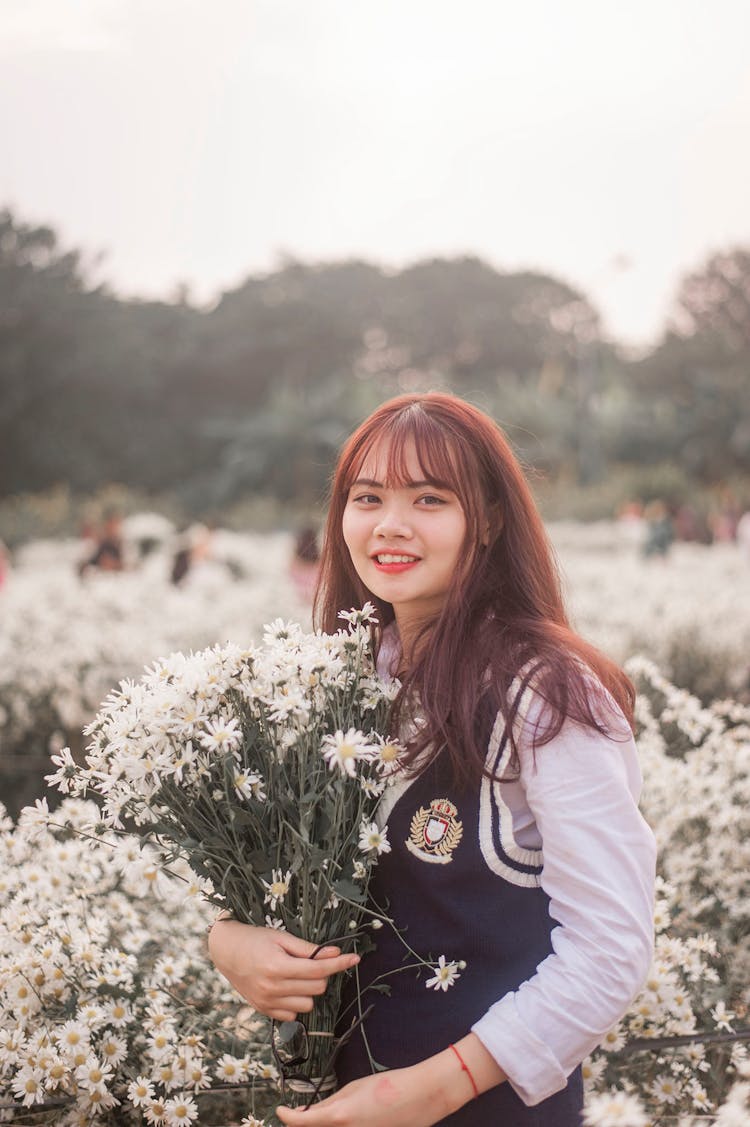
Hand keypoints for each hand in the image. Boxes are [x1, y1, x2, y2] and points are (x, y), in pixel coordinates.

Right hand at [207, 921, 358, 1020]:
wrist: (227, 951)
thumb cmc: (256, 939)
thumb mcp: (282, 938)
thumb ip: (308, 949)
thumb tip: (335, 953)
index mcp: (278, 966)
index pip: (319, 970)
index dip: (340, 964)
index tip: (355, 958)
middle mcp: (273, 988)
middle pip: (316, 988)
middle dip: (321, 974)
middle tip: (312, 962)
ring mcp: (268, 1002)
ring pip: (307, 1004)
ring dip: (309, 990)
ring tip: (296, 974)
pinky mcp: (264, 1010)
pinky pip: (293, 1014)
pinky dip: (296, 1002)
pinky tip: (288, 987)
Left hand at [276, 1064, 455, 1126]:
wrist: (419, 1097)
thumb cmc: (387, 1087)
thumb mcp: (354, 1088)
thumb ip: (329, 1103)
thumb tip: (310, 1111)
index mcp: (339, 1117)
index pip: (302, 1122)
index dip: (287, 1117)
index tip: (281, 1112)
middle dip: (307, 1124)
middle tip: (304, 1115)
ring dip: (325, 1125)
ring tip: (332, 1114)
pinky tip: (351, 1118)